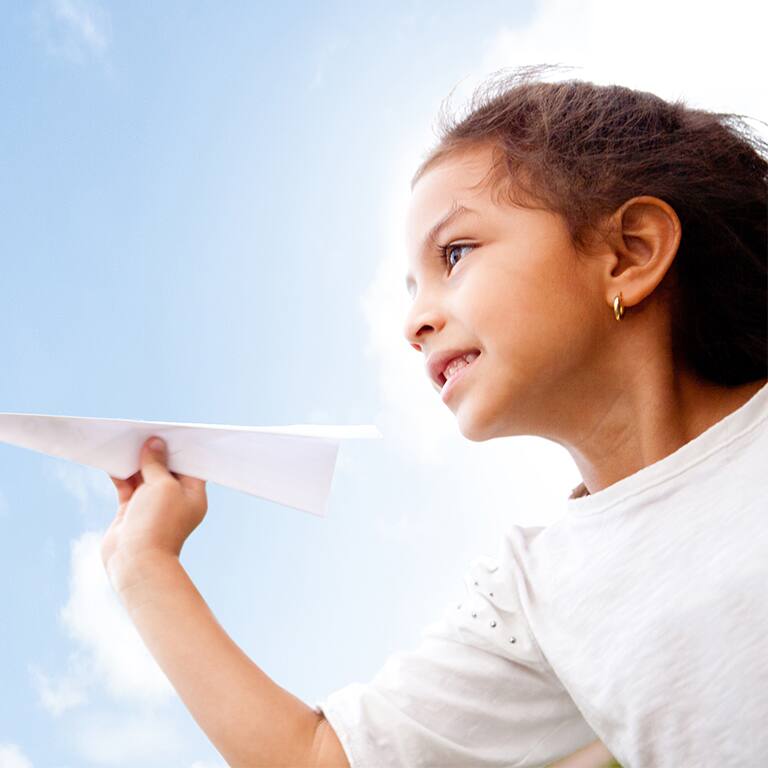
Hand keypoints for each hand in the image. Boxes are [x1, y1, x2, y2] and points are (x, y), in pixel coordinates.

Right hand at [102, 436, 207, 591]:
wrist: (135, 562)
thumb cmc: (157, 523)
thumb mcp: (162, 486)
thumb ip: (157, 463)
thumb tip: (155, 443)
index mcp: (193, 494)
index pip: (190, 466)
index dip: (181, 448)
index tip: (171, 431)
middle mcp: (175, 499)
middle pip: (166, 469)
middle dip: (155, 452)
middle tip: (145, 431)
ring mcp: (153, 506)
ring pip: (145, 477)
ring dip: (136, 462)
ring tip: (127, 441)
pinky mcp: (132, 512)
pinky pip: (128, 487)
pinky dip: (121, 475)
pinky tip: (113, 461)